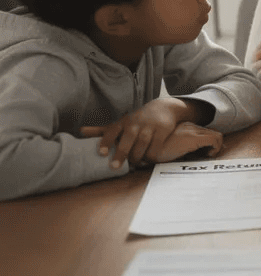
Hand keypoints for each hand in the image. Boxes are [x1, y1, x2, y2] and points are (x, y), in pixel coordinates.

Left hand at [80, 98, 198, 169]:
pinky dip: (151, 156)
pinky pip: (156, 146)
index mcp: (123, 122)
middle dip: (121, 153)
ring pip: (142, 143)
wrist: (164, 108)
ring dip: (137, 156)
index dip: (105, 142)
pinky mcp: (163, 129)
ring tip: (134, 164)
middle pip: (128, 138)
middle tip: (114, 167)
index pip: (111, 131)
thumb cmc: (137, 120)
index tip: (101, 153)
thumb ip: (102, 130)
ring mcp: (149, 126)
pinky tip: (148, 160)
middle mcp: (135, 123)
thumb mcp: (120, 123)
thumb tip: (80, 131)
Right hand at [145, 122, 223, 162]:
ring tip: (207, 155)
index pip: (205, 132)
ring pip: (217, 135)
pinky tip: (207, 155)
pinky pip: (215, 139)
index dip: (209, 143)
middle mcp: (190, 127)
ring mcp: (192, 131)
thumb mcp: (170, 148)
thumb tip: (197, 155)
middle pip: (212, 133)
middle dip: (214, 145)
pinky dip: (216, 148)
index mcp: (184, 128)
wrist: (145, 150)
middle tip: (209, 155)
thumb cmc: (155, 153)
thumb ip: (181, 149)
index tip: (207, 153)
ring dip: (215, 147)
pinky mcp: (193, 137)